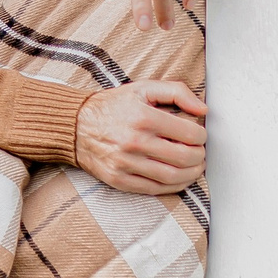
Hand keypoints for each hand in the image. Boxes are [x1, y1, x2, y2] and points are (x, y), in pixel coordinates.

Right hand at [75, 82, 207, 194]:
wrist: (74, 126)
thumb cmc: (112, 107)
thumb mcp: (143, 88)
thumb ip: (177, 92)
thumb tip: (203, 110)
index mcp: (144, 118)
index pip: (190, 134)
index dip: (202, 136)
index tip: (199, 135)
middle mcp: (135, 142)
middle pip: (185, 158)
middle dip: (200, 156)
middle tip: (199, 151)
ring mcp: (126, 164)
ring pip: (173, 177)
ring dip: (192, 173)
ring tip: (194, 166)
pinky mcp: (119, 179)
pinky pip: (155, 189)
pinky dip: (174, 186)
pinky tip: (179, 178)